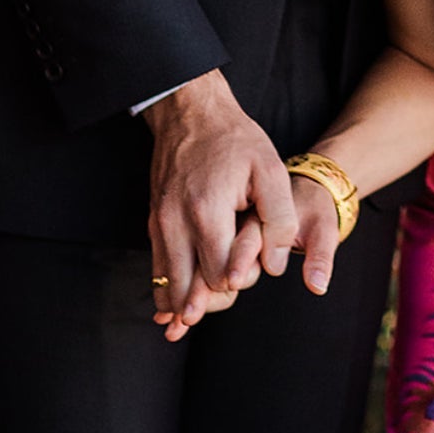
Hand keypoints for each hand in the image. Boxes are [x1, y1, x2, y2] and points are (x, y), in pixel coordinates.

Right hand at [144, 69, 297, 315]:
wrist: (190, 113)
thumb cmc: (235, 140)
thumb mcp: (271, 168)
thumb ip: (279, 218)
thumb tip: (275, 264)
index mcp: (207, 211)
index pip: (220, 276)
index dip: (240, 280)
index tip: (251, 268)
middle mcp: (175, 223)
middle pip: (190, 290)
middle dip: (212, 300)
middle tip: (229, 292)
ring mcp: (160, 224)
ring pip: (168, 285)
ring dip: (185, 303)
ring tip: (194, 318)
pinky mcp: (154, 223)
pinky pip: (156, 270)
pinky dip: (168, 291)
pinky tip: (175, 308)